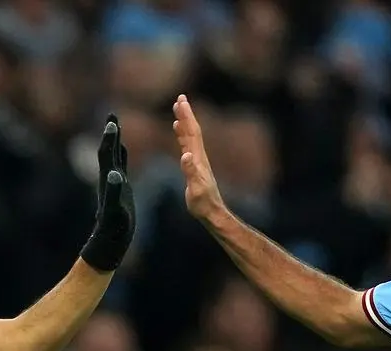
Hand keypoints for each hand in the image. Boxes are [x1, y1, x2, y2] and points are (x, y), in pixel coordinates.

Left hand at [79, 114, 135, 271]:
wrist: (109, 243)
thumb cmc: (112, 229)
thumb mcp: (114, 210)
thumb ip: (114, 192)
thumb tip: (115, 175)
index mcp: (108, 181)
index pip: (108, 155)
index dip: (110, 138)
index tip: (112, 121)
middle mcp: (109, 180)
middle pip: (109, 152)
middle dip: (111, 134)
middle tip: (112, 115)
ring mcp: (114, 184)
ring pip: (114, 158)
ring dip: (115, 142)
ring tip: (116, 127)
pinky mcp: (120, 190)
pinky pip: (120, 168)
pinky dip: (122, 157)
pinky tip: (123, 151)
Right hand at [172, 94, 224, 220]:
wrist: (212, 212)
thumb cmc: (203, 203)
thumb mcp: (195, 189)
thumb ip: (190, 172)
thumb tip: (185, 155)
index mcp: (198, 159)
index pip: (192, 133)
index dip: (187, 117)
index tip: (181, 101)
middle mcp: (199, 156)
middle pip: (192, 130)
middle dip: (186, 114)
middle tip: (180, 98)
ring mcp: (197, 161)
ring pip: (190, 136)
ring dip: (184, 122)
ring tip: (178, 110)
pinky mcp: (194, 166)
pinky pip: (187, 145)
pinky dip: (182, 135)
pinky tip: (179, 132)